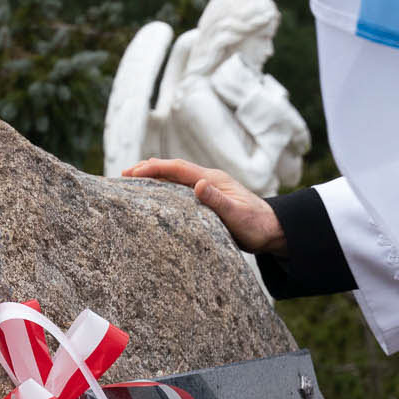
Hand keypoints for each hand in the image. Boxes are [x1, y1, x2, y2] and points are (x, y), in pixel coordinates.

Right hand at [123, 158, 287, 256]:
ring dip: (154, 178)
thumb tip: (200, 184)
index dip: (154, 168)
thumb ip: (219, 201)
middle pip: (173, 169)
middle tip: (124, 174)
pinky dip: (165, 189)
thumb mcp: (238, 216)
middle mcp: (208, 181)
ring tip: (132, 182)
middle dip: (148, 169)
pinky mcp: (208, 200)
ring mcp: (208, 189)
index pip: (177, 168)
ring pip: (175, 179)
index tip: (133, 172)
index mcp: (213, 180)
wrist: (273, 230)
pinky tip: (155, 197)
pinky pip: (181, 190)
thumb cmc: (257, 225)